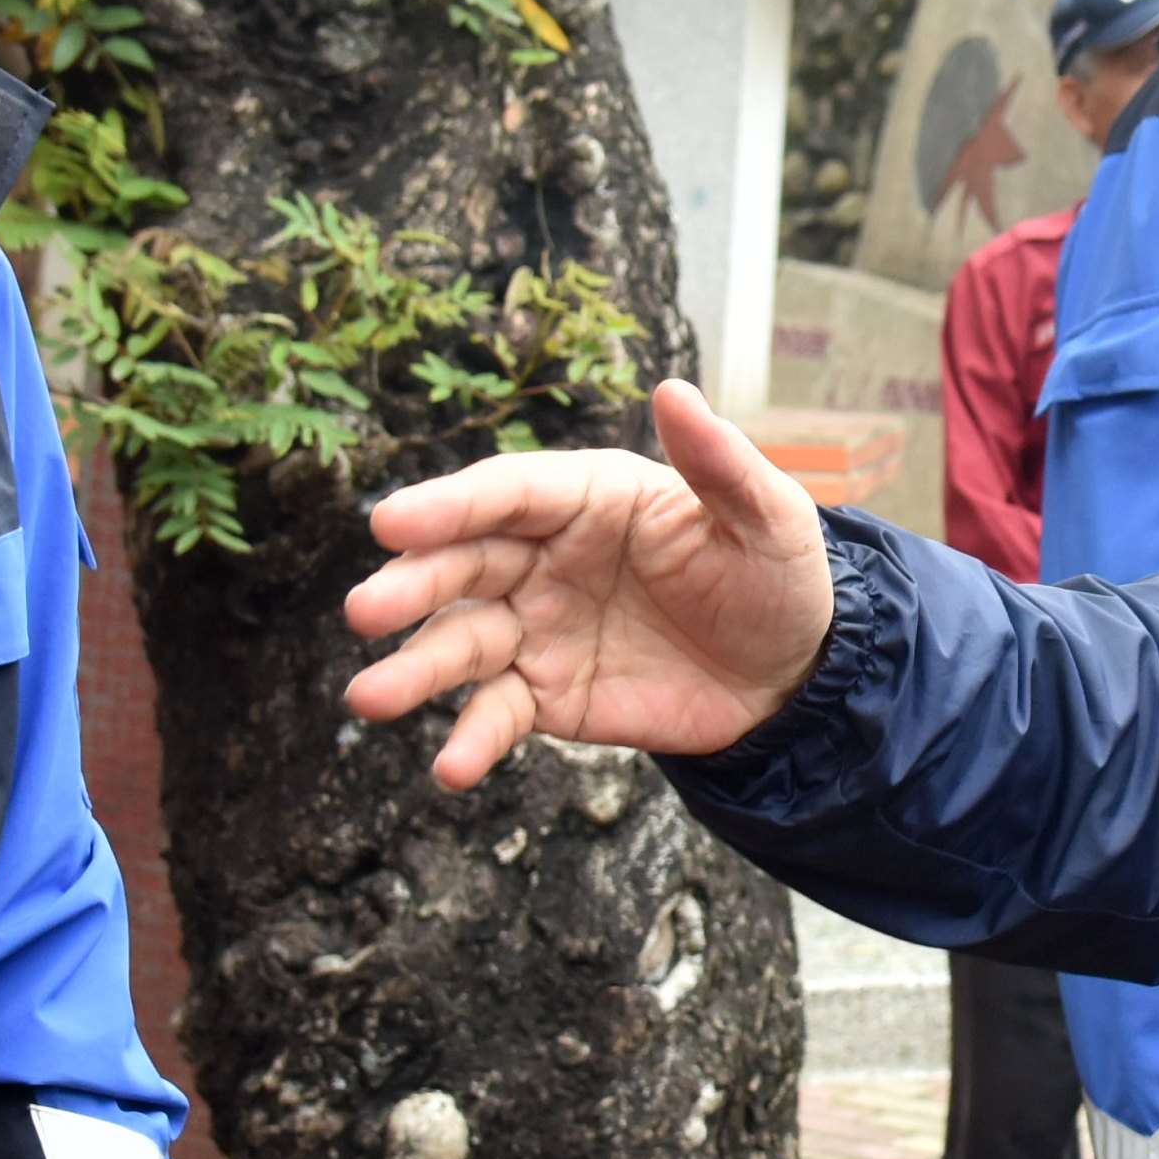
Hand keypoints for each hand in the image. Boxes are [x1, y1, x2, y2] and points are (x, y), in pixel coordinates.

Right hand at [341, 384, 834, 789]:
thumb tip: (674, 389)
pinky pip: (498, 714)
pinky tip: (451, 768)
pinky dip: (471, 739)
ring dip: (415, 668)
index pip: (505, 494)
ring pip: (461, 643)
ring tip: (369, 697)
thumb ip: (719, 463)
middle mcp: (546, 557)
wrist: (792, 678)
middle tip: (366, 611)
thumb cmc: (776, 578)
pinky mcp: (548, 696)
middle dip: (412, 585)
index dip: (448, 506)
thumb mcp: (765, 518)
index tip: (391, 522)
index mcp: (588, 497)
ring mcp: (539, 628)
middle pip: (464, 565)